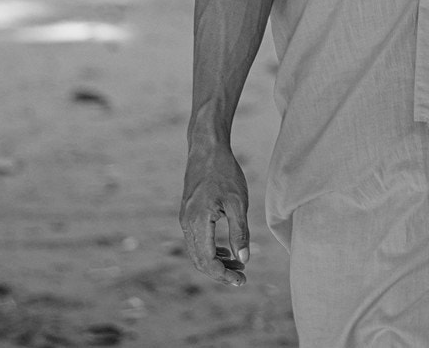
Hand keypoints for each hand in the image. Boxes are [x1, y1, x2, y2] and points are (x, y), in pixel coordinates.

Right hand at [179, 142, 250, 286]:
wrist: (207, 148)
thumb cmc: (225, 172)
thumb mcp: (238, 202)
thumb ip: (240, 232)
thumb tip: (244, 259)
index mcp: (198, 222)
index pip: (208, 261)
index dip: (224, 275)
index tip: (242, 279)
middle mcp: (187, 223)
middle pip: (200, 261)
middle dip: (220, 272)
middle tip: (242, 277)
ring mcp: (185, 218)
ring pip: (198, 251)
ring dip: (216, 262)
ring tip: (238, 265)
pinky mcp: (188, 213)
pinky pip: (197, 240)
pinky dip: (211, 249)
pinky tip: (227, 250)